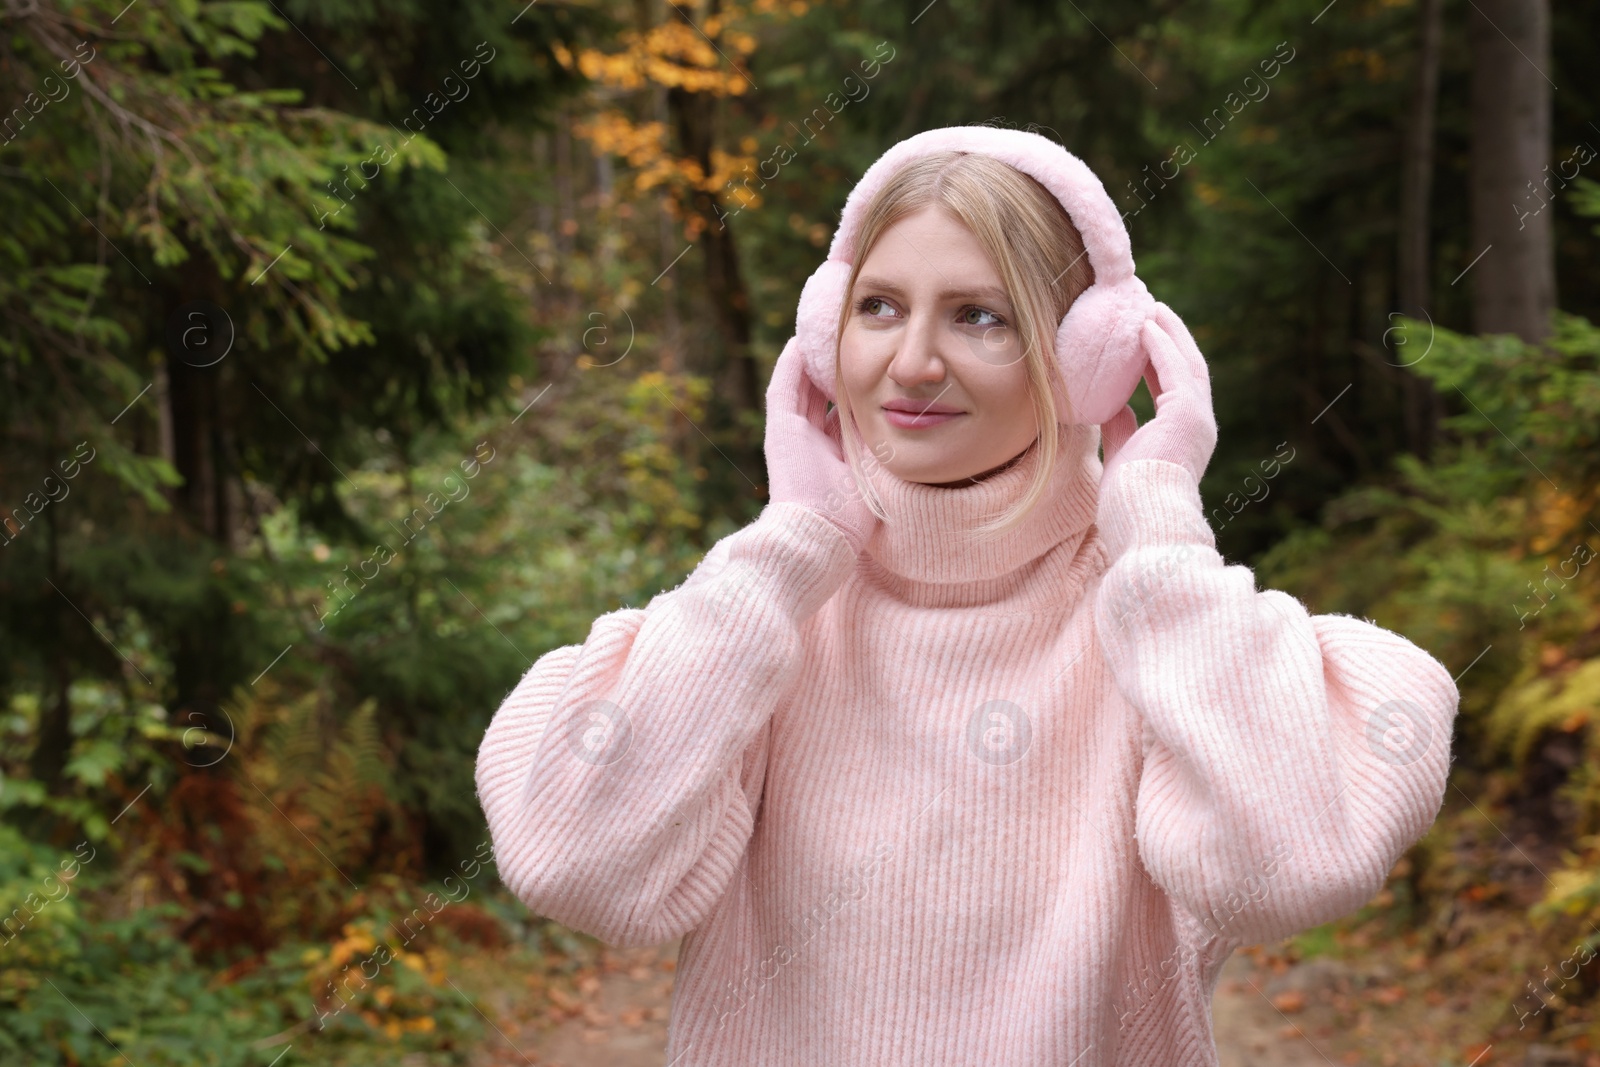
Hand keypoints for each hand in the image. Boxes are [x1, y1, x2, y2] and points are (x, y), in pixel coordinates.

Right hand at [763, 338, 880, 554]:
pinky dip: (790, 366)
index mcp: (833, 456)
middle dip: (834, 373)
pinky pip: (783, 389)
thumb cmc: (852, 516)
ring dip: (811, 363)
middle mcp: (811, 442)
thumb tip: (909, 425)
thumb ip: (882, 448)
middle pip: (821, 397)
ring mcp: (792, 435)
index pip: (843, 415)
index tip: (872, 370)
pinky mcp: (778, 430)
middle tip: (845, 345)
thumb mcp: (875, 472)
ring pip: (801, 388)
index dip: (855, 393)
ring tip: (822, 335)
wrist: (819, 535)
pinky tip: (799, 343)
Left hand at [1099, 302, 1217, 494]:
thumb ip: (1122, 428)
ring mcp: (1197, 418)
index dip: (1161, 358)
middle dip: (1171, 337)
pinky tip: (1145, 327)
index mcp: (1184, 434)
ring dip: (1169, 333)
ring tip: (1151, 307)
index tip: (1144, 336)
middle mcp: (1197, 423)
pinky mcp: (1187, 414)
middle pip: (1187, 367)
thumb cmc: (1129, 498)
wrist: (1141, 518)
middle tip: (1152, 310)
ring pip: (1187, 363)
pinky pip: (1174, 370)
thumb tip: (1112, 407)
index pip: (1175, 385)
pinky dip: (1161, 346)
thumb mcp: (1123, 453)